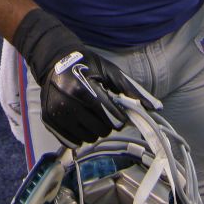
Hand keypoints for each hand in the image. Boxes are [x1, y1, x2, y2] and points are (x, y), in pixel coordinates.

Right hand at [13, 9, 160, 148]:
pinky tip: (82, 123)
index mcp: (83, 89)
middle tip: (106, 115)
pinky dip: (81, 136)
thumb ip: (130, 89)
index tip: (120, 115)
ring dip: (95, 131)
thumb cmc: (85, 65)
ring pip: (87, 138)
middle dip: (108, 125)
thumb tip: (154, 107)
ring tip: (93, 117)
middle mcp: (67, 104)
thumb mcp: (109, 71)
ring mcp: (56, 114)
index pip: (109, 115)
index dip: (119, 117)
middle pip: (100, 130)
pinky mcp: (49, 122)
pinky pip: (72, 141)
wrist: (54, 61)